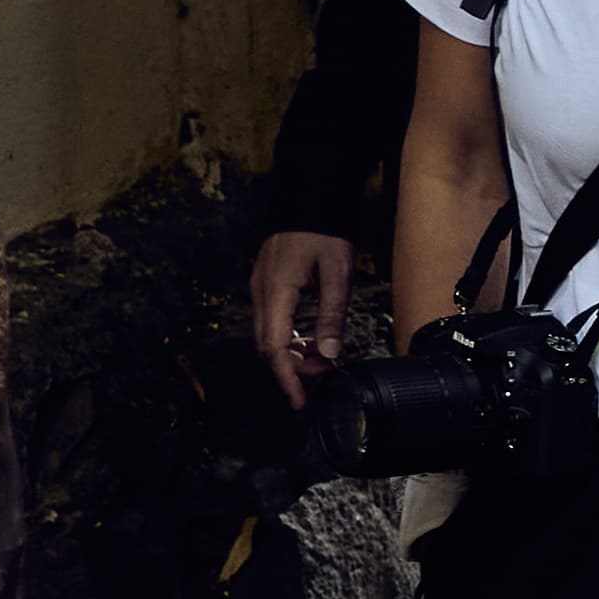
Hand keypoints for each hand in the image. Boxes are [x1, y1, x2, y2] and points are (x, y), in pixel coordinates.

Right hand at [249, 229, 357, 406]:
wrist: (309, 197)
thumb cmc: (324, 232)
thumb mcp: (337, 273)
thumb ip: (331, 315)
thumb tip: (329, 354)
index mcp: (276, 292)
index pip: (274, 347)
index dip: (286, 378)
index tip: (299, 401)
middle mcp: (261, 293)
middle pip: (268, 345)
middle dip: (293, 368)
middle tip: (323, 378)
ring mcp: (261, 289)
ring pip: (270, 334)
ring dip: (293, 353)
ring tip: (323, 361)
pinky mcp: (268, 285)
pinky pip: (274, 320)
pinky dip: (291, 336)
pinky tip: (313, 340)